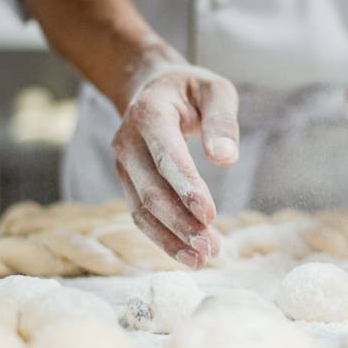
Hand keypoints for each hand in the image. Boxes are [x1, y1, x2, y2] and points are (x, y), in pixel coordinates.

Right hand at [113, 62, 238, 268]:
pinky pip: (141, 216)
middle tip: (213, 247)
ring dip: (172, 239)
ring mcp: (123, 165)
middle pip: (151, 190)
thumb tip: (224, 159)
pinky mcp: (128, 183)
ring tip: (204, 259)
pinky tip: (189, 256)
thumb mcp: (215, 90)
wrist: (152, 88)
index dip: (187, 187)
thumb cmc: (190, 90)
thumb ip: (222, 120)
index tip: (210, 215)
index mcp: (149, 113)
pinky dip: (162, 239)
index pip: (166, 155)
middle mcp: (127, 141)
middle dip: (182, 223)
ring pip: (142, 210)